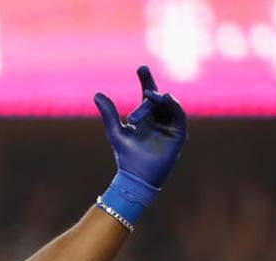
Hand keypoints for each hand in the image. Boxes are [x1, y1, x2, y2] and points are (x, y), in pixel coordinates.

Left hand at [93, 66, 186, 187]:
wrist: (136, 177)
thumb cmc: (126, 156)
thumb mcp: (116, 131)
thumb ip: (109, 113)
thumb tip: (97, 94)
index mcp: (145, 118)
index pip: (147, 96)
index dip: (146, 81)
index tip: (141, 68)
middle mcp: (159, 120)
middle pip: (159, 98)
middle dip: (153, 86)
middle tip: (144, 75)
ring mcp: (169, 127)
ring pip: (169, 106)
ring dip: (163, 98)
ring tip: (153, 93)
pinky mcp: (178, 135)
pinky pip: (178, 117)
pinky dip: (174, 107)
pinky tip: (167, 99)